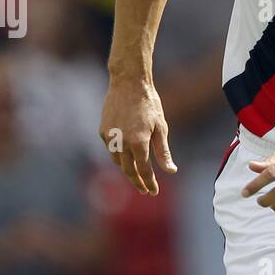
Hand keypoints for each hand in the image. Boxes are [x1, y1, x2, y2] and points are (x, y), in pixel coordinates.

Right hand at [99, 76, 176, 193]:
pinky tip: (126, 154)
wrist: (128, 83)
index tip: (153, 191)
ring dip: (127, 169)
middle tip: (144, 190)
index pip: (144, 171)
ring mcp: (110, 137)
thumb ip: (163, 152)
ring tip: (137, 173)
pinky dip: (119, 155)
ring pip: (118, 162)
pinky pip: (111, 149)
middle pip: (129, 170)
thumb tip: (171, 171)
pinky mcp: (102, 131)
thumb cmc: (149, 104)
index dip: (149, 183)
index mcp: (138, 142)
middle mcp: (122, 142)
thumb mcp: (161, 128)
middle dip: (137, 182)